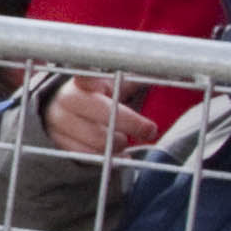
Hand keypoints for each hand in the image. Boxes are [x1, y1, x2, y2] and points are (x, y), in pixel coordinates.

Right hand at [42, 74, 157, 159]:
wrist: (60, 113)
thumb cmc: (96, 98)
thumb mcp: (114, 84)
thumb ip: (136, 78)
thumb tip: (173, 71)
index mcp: (83, 82)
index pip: (85, 76)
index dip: (89, 77)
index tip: (98, 80)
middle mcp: (67, 100)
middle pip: (104, 114)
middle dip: (131, 124)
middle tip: (149, 130)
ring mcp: (59, 123)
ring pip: (98, 139)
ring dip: (119, 143)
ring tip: (124, 140)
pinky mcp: (57, 143)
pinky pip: (88, 156)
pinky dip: (108, 159)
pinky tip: (120, 157)